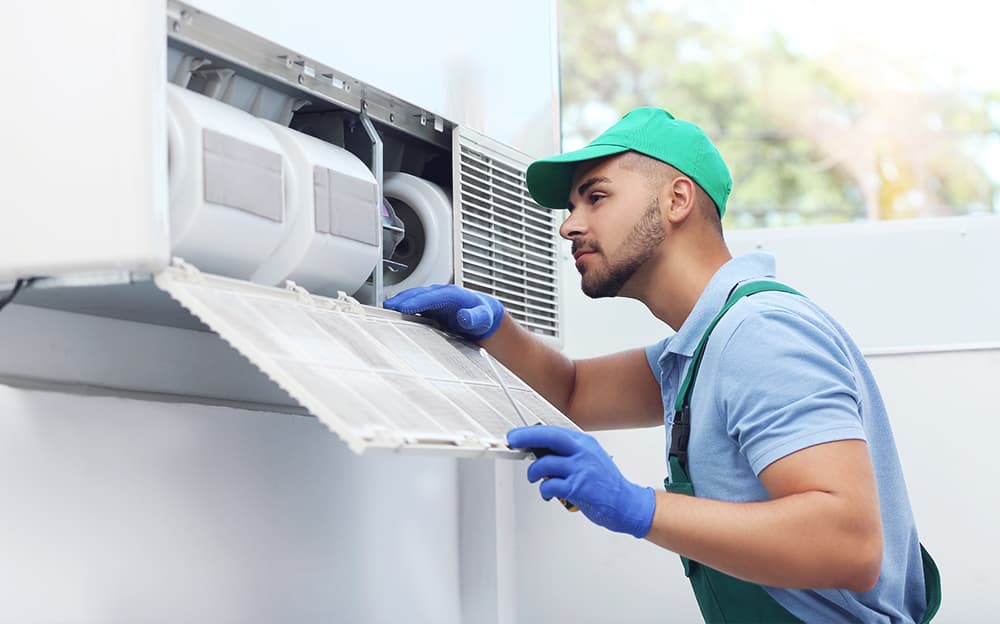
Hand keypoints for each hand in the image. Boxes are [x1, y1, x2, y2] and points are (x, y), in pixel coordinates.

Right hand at [383, 284, 504, 340]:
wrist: (483, 316)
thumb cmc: (483, 316)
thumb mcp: (483, 318)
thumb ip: (475, 317)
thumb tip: (464, 317)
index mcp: (454, 295)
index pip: (433, 296)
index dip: (418, 301)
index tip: (404, 307)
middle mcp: (442, 294)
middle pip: (420, 294)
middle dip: (403, 299)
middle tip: (388, 307)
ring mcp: (434, 299)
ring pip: (414, 297)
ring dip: (400, 301)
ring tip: (386, 309)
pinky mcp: (429, 306)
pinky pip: (414, 304)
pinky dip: (403, 306)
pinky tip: (393, 314)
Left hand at [507, 425, 655, 538]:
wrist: (626, 503)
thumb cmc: (606, 484)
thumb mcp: (590, 460)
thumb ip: (568, 454)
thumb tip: (539, 451)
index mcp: (584, 443)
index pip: (553, 431)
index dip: (531, 431)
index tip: (517, 434)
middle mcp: (583, 452)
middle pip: (549, 437)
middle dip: (526, 438)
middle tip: (513, 442)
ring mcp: (581, 469)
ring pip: (546, 463)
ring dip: (534, 473)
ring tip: (535, 479)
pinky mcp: (579, 488)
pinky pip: (550, 485)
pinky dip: (544, 490)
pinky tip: (548, 493)